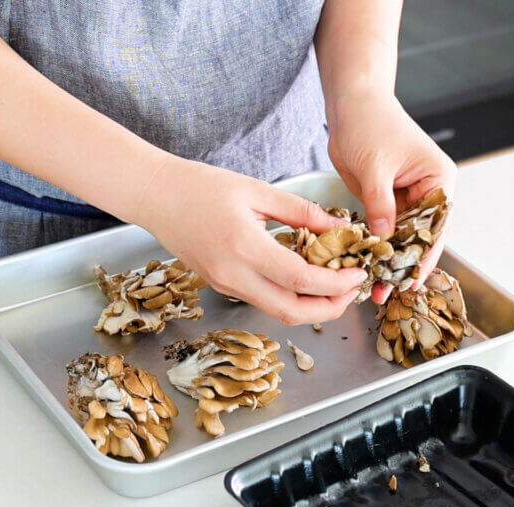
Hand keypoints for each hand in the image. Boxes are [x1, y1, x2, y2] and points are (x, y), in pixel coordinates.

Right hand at [135, 156, 366, 324]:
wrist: (156, 197)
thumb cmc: (200, 187)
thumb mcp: (257, 191)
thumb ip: (302, 212)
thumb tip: (341, 227)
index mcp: (244, 247)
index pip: (301, 280)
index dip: (336, 284)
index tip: (357, 273)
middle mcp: (233, 275)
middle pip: (292, 312)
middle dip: (330, 308)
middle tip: (351, 291)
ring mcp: (226, 285)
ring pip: (278, 312)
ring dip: (312, 306)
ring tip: (335, 286)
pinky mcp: (222, 286)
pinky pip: (263, 301)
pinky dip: (290, 297)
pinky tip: (305, 279)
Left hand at [327, 91, 456, 302]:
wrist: (350, 103)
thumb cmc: (369, 122)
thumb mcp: (375, 167)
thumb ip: (381, 205)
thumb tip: (383, 239)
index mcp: (438, 180)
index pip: (434, 226)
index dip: (422, 257)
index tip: (410, 282)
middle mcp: (428, 191)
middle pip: (420, 238)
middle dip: (403, 266)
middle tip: (386, 292)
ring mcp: (407, 197)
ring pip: (401, 238)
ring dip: (388, 262)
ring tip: (374, 288)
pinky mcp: (386, 200)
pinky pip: (384, 230)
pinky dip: (376, 248)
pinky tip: (366, 267)